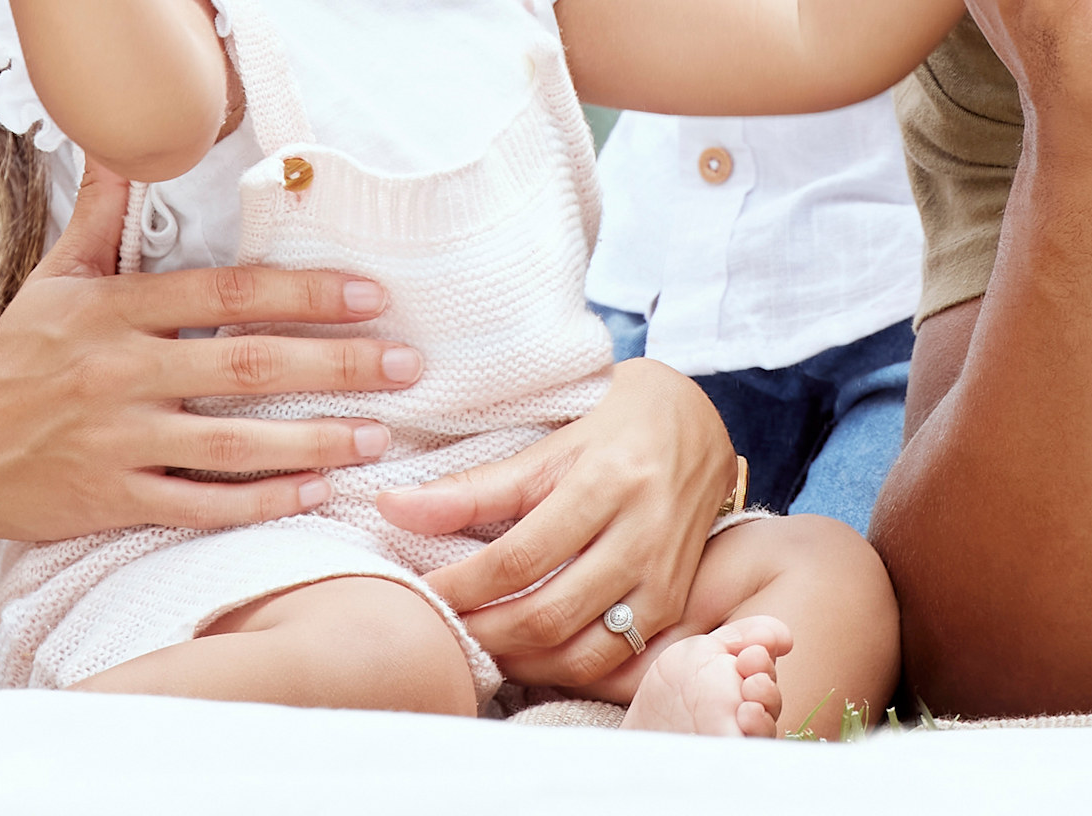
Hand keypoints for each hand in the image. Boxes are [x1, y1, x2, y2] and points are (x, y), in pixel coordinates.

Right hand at [0, 171, 425, 545]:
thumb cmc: (13, 360)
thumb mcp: (54, 278)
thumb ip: (103, 212)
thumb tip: (130, 136)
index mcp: (112, 310)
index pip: (225, 294)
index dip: (302, 293)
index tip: (370, 293)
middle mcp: (120, 373)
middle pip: (246, 366)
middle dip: (335, 364)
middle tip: (406, 363)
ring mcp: (118, 441)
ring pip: (234, 442)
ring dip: (315, 440)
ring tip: (378, 434)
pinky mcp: (114, 500)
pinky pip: (202, 503)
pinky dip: (261, 502)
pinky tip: (316, 495)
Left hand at [390, 355, 740, 688]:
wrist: (699, 422)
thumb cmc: (614, 420)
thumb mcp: (548, 441)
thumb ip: (476, 486)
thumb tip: (392, 509)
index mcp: (607, 483)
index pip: (520, 558)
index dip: (461, 585)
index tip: (418, 591)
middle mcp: (643, 536)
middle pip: (549, 615)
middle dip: (483, 632)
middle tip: (439, 628)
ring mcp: (666, 578)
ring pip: (583, 652)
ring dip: (520, 662)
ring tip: (476, 644)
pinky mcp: (676, 605)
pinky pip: (615, 662)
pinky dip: (564, 670)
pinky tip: (527, 656)